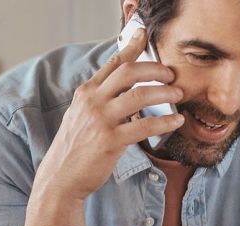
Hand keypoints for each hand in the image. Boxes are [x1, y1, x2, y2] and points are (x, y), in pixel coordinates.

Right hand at [35, 28, 184, 200]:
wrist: (61, 178)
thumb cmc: (74, 149)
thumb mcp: (80, 116)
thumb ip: (99, 101)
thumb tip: (125, 92)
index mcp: (86, 93)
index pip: (113, 63)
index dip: (131, 47)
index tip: (144, 35)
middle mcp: (92, 102)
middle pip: (129, 72)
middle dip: (155, 69)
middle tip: (171, 75)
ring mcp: (101, 121)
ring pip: (140, 96)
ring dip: (164, 93)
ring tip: (178, 96)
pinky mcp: (110, 141)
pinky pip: (144, 126)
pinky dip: (165, 122)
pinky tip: (176, 121)